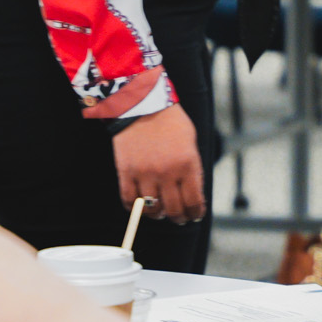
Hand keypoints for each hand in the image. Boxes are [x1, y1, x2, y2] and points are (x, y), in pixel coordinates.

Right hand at [113, 105, 204, 225]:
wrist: (141, 103)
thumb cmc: (169, 121)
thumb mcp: (190, 141)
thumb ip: (192, 168)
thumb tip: (193, 194)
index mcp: (187, 164)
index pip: (194, 202)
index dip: (195, 213)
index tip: (194, 215)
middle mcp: (167, 172)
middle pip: (175, 210)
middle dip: (179, 218)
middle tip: (179, 218)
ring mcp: (145, 173)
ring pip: (153, 209)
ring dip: (158, 215)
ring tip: (160, 212)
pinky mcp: (126, 171)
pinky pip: (130, 201)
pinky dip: (136, 208)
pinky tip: (141, 205)